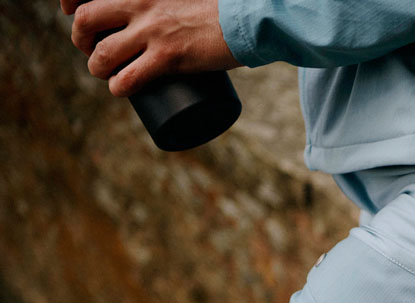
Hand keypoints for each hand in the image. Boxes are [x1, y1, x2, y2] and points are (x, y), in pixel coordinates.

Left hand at [62, 0, 241, 96]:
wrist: (248, 20)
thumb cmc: (222, 9)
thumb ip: (169, 4)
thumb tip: (163, 23)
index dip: (73, 5)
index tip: (74, 16)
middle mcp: (140, 2)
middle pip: (86, 19)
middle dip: (81, 39)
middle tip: (94, 51)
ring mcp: (152, 30)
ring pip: (102, 53)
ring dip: (98, 68)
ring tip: (108, 75)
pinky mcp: (168, 56)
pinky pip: (128, 77)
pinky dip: (118, 87)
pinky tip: (120, 90)